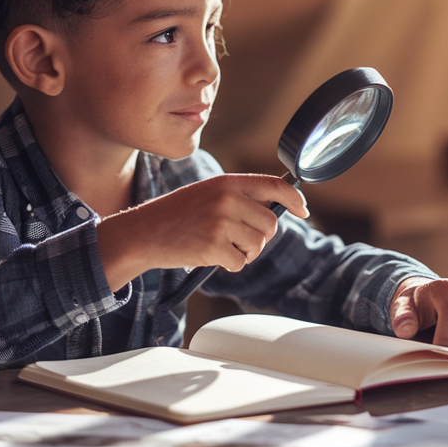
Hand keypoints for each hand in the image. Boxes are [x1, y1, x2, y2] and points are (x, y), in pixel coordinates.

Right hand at [96, 174, 307, 289]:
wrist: (144, 232)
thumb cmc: (177, 215)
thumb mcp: (208, 193)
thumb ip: (239, 196)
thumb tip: (277, 206)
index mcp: (228, 182)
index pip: (275, 186)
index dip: (294, 199)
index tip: (303, 210)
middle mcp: (228, 199)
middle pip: (270, 224)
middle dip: (260, 237)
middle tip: (238, 239)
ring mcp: (222, 222)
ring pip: (257, 245)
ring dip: (244, 252)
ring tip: (219, 245)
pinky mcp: (214, 246)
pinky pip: (240, 262)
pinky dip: (228, 264)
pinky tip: (209, 255)